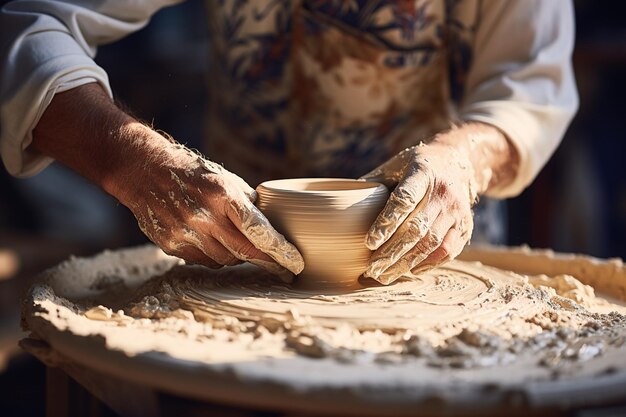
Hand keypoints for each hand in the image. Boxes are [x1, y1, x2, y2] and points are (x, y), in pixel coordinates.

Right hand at [122, 142, 304, 278]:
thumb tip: (273, 228)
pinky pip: (203, 261)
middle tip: (283, 270)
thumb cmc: (193, 173)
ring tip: (237, 242)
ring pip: (225, 260)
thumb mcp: (225, 179)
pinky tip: (213, 241)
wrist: (144, 170)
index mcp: (222, 194)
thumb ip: (247, 205)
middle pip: (244, 252)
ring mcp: (184, 232)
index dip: (279, 250)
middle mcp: (203, 216)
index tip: (296, 264)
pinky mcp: (170, 244)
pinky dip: (214, 256)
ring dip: (237, 256)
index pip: (258, 230)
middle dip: (267, 262)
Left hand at [360, 123, 517, 284]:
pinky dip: (427, 265)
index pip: (404, 200)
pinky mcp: (465, 226)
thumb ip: (372, 184)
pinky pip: (447, 252)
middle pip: (416, 228)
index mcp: (422, 172)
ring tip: (383, 276)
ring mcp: (457, 211)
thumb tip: (338, 205)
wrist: (459, 162)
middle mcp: (443, 192)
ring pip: (431, 244)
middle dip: (391, 252)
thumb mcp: (394, 165)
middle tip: (370, 269)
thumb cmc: (415, 167)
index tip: (369, 243)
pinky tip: (408, 271)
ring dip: (405, 264)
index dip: (386, 223)